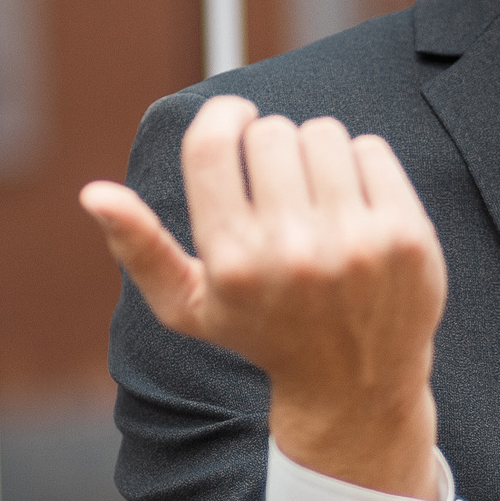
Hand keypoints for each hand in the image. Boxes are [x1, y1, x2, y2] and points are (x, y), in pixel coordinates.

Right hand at [79, 94, 447, 499]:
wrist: (355, 385)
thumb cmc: (262, 334)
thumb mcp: (189, 306)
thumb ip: (139, 247)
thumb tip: (93, 193)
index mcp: (233, 262)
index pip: (212, 143)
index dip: (221, 115)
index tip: (233, 120)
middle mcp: (293, 251)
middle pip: (270, 132)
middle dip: (269, 146)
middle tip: (277, 184)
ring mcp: (355, 242)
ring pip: (322, 133)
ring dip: (314, 152)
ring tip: (315, 196)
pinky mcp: (406, 236)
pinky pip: (371, 149)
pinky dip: (360, 164)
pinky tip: (353, 205)